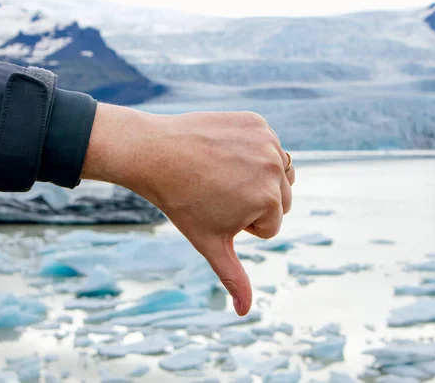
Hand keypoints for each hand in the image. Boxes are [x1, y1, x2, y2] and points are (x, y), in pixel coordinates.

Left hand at [82, 104, 294, 314]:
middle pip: (281, 199)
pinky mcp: (256, 122)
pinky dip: (250, 151)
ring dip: (257, 176)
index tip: (215, 210)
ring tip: (223, 173)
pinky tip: (224, 153)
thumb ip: (233, 277)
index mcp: (269, 202)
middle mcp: (275, 168)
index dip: (243, 225)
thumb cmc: (181, 203)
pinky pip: (265, 145)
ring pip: (277, 172)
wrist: (154, 154)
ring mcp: (267, 141)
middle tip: (217, 191)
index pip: (272, 226)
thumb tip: (244, 313)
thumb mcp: (210, 243)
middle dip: (254, 201)